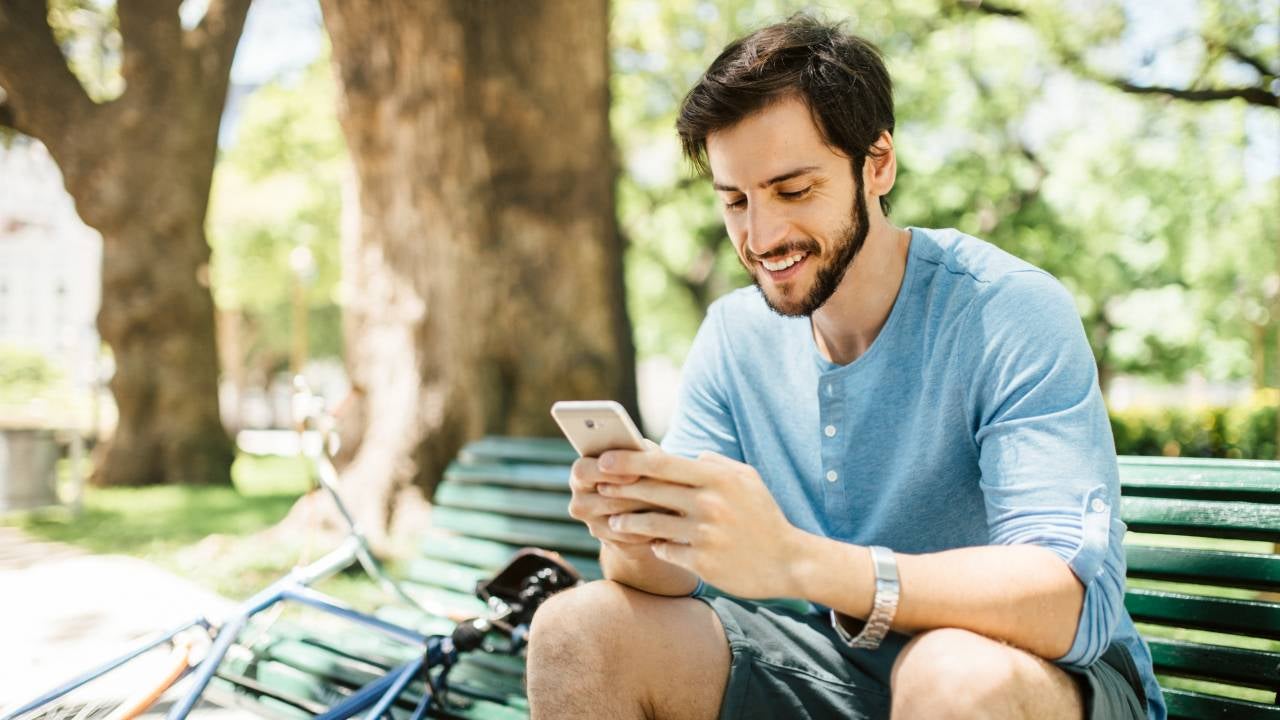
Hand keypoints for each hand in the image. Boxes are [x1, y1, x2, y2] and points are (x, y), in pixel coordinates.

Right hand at [566, 442, 672, 553]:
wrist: (640, 508)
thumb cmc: (640, 471)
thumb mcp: (639, 457)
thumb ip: (637, 453)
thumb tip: (648, 455)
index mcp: (581, 473)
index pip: (582, 471)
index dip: (607, 472)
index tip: (634, 474)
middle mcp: (580, 502)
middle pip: (605, 499)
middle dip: (637, 495)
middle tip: (666, 491)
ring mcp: (593, 526)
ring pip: (621, 520)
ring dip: (649, 511)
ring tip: (675, 504)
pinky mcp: (610, 543)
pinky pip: (632, 537)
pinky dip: (651, 528)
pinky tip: (669, 520)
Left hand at [596, 448, 803, 598]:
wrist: (788, 562)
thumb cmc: (764, 517)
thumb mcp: (747, 480)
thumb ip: (716, 464)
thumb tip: (689, 454)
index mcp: (717, 478)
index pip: (662, 463)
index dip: (628, 460)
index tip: (605, 459)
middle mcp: (708, 503)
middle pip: (649, 491)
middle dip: (617, 488)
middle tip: (597, 487)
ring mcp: (704, 534)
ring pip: (649, 523)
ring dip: (625, 520)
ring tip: (613, 519)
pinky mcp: (702, 561)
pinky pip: (664, 549)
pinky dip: (653, 544)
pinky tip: (646, 542)